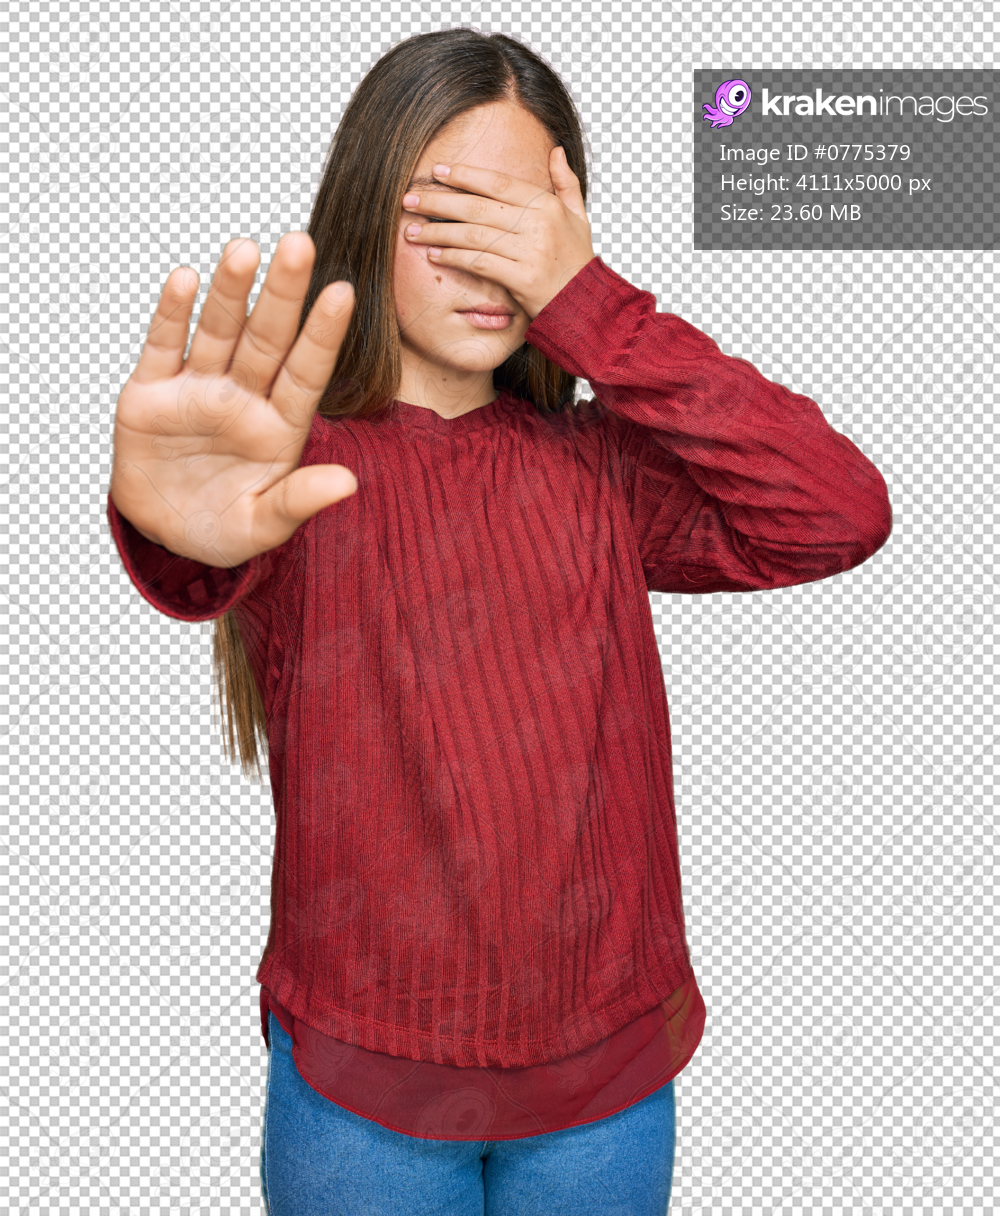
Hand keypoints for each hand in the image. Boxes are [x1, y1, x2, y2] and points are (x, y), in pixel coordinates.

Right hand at [109, 234, 358, 568]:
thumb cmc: (225, 529)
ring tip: (245, 249)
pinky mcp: (151, 393)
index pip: (306, 372)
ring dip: (230, 291)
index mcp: (279, 426)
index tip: (343, 293)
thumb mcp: (263, 527)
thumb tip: (348, 483)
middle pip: (267, 338)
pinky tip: (185, 280)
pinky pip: (164, 346)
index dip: (323, 334)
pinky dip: (173, 314)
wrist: (164, 535)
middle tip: (300, 242)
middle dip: (282, 293)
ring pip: (218, 331)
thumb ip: (300, 502)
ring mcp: (199, 390)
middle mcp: (244, 398)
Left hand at [401, 146, 595, 320]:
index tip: (436, 171)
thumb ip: (566, 182)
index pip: (497, 182)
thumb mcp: (579, 216)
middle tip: (410, 199)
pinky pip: (480, 263)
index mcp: (547, 204)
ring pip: (474, 235)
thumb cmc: (577, 261)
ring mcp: (531, 251)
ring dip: (438, 232)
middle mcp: (538, 224)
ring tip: (412, 230)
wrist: (586, 303)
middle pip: (478, 207)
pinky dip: (454, 258)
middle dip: (439, 201)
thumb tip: (555, 150)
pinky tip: (434, 254)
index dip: (464, 175)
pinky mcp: (522, 278)